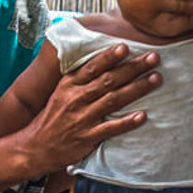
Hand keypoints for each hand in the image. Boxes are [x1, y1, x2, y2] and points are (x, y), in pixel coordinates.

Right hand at [26, 44, 159, 169]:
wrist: (35, 147)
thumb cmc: (52, 117)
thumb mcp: (60, 92)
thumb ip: (79, 78)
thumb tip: (101, 59)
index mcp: (69, 85)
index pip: (91, 67)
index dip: (109, 57)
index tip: (125, 46)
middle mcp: (76, 99)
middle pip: (108, 80)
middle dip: (133, 67)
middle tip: (154, 58)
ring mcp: (82, 118)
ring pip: (113, 100)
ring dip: (136, 88)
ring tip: (156, 79)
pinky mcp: (87, 137)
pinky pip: (110, 128)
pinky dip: (127, 122)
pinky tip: (143, 116)